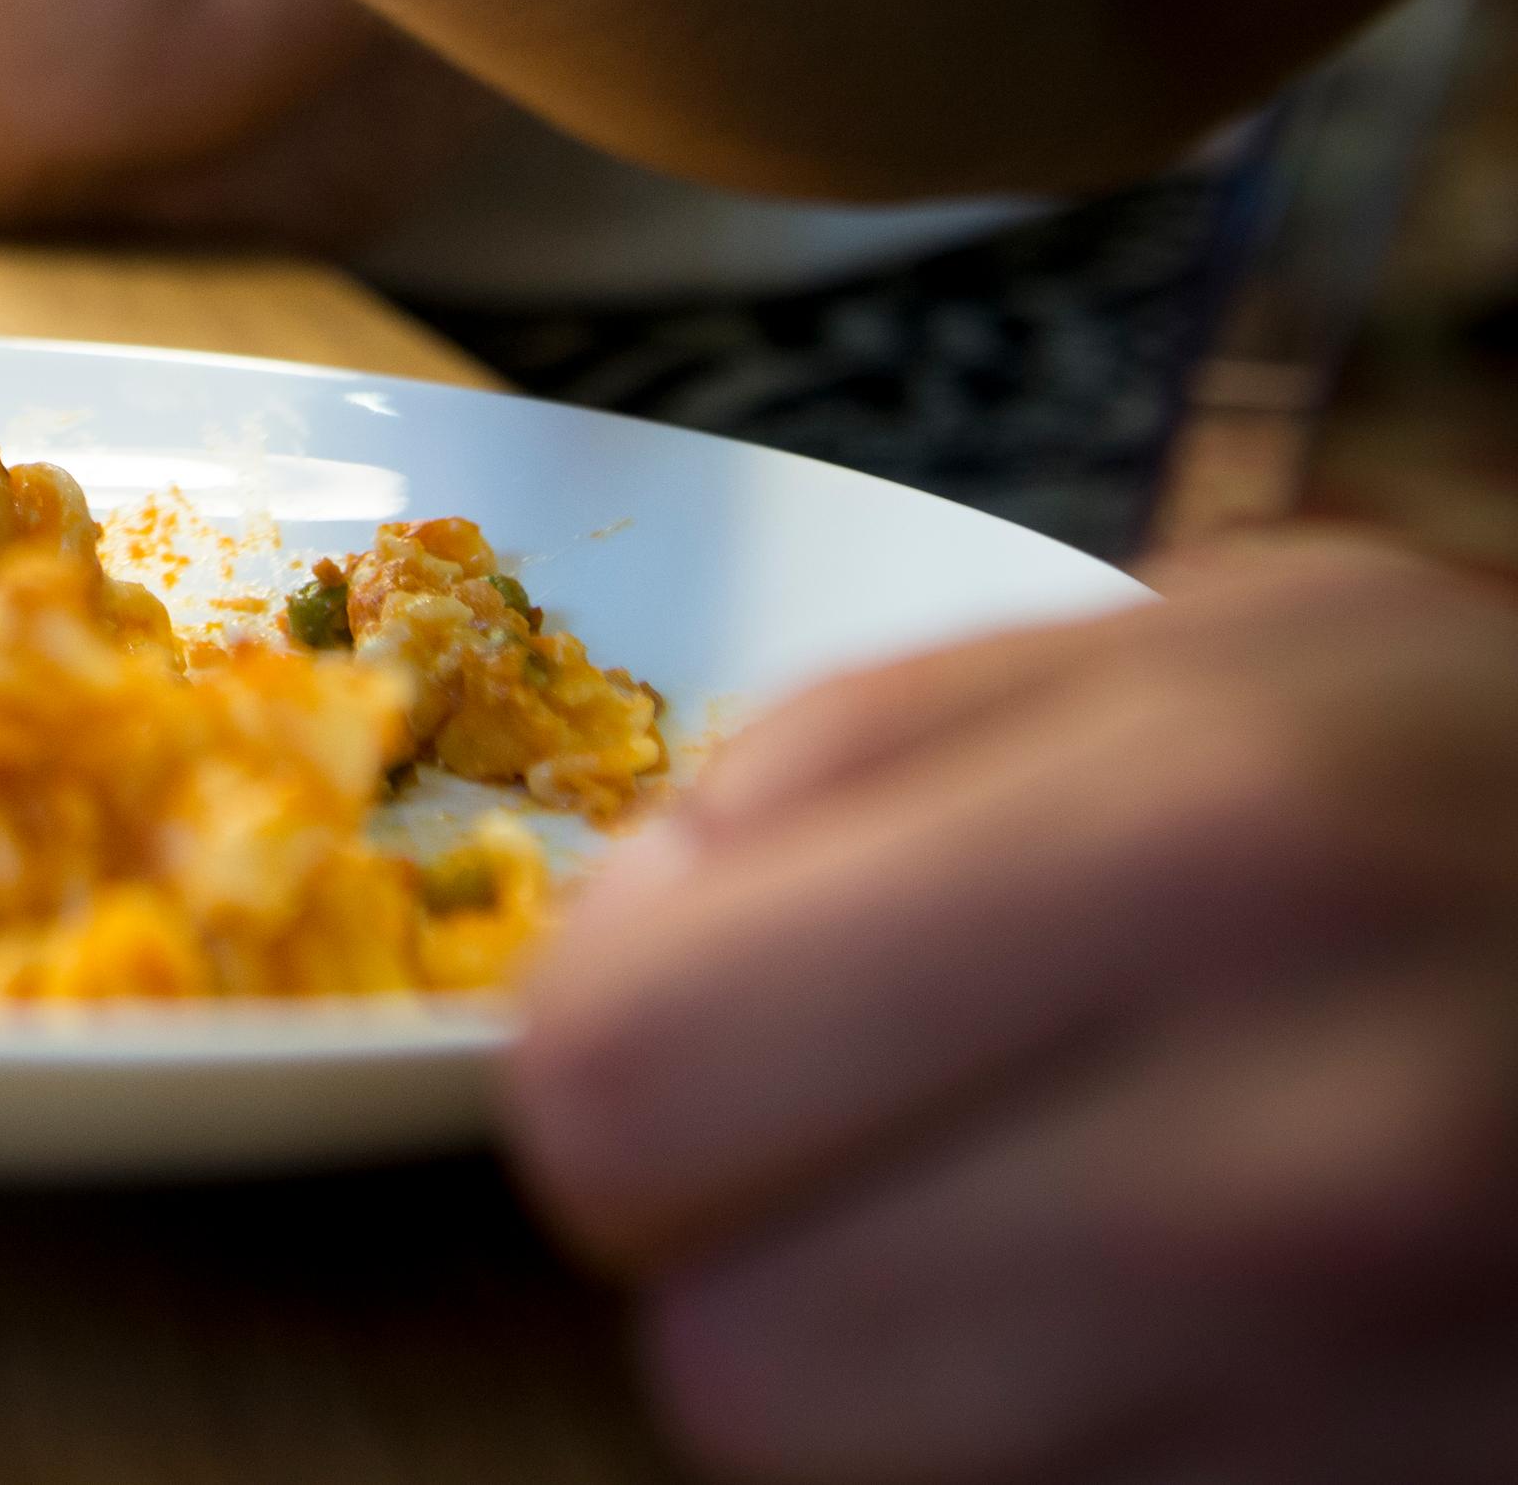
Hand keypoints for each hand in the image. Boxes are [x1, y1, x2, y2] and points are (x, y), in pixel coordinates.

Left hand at [506, 536, 1517, 1482]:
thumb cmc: (1508, 794)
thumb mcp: (1220, 646)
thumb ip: (855, 760)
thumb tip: (620, 933)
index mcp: (1202, 850)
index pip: (626, 1093)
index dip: (623, 1081)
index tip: (703, 1050)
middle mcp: (1312, 1164)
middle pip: (742, 1377)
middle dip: (762, 1276)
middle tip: (890, 1176)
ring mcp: (1404, 1413)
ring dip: (931, 1404)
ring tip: (1080, 1253)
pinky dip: (1107, 1473)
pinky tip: (1214, 1356)